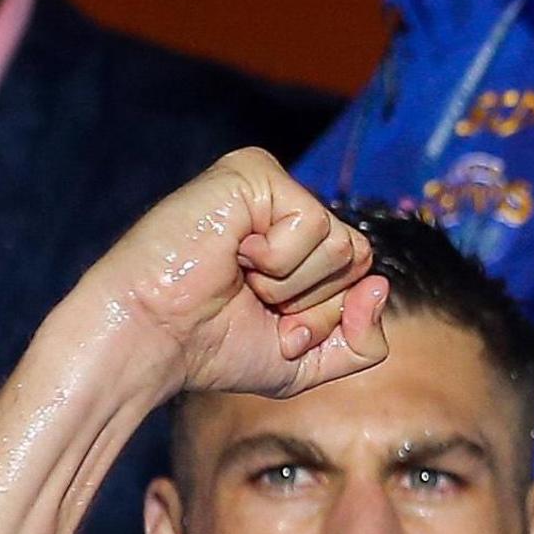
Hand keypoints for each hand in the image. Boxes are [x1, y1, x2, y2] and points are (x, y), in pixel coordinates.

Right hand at [80, 149, 388, 404]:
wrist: (153, 337)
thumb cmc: (216, 347)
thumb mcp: (309, 362)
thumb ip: (364, 340)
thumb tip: (381, 285)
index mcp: (301, 244)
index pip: (364, 277)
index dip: (327, 318)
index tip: (273, 327)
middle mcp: (289, 209)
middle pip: (359, 258)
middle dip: (314, 302)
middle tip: (254, 302)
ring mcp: (272, 187)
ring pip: (343, 245)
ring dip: (292, 283)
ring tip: (241, 278)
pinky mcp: (253, 171)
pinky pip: (313, 224)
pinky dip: (278, 259)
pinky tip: (233, 253)